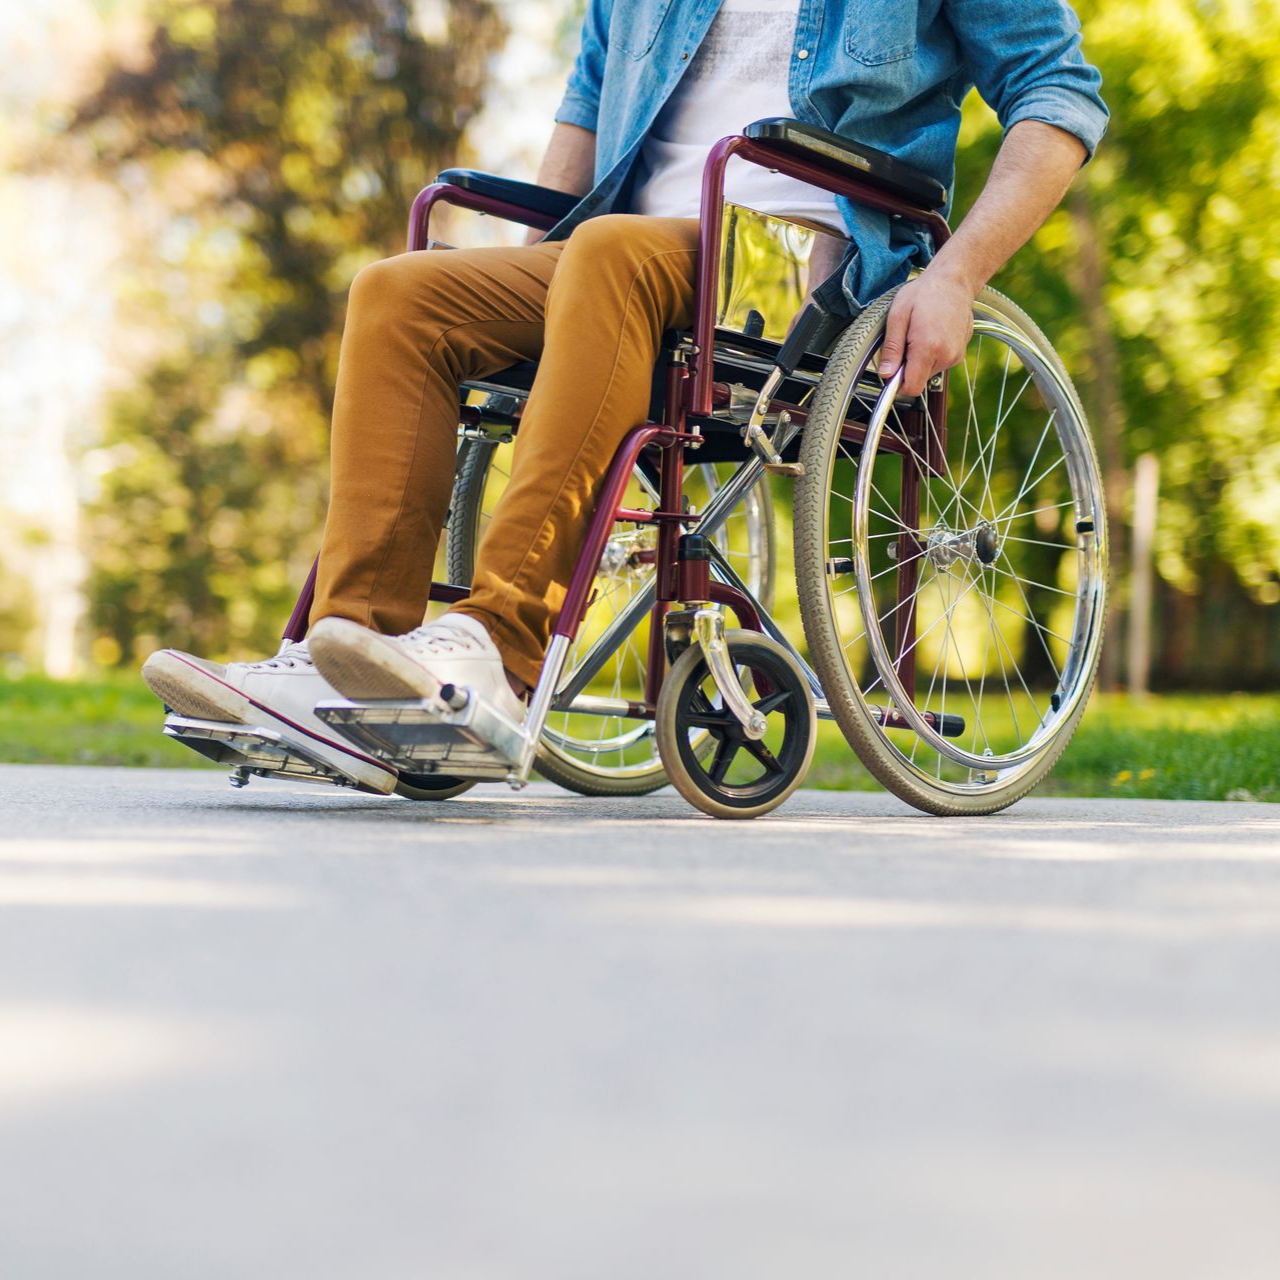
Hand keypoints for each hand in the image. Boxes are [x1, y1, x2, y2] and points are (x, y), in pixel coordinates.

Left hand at [878, 268, 975, 396]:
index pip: (911, 387)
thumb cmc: (925, 293)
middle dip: (908, 367)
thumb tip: (885, 373)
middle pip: (918, 379)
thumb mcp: (898, 316)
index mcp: (928, 348)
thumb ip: (891, 348)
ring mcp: (955, 355)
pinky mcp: (960, 353)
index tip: (890, 373)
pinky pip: (939, 363)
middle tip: (907, 340)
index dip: (897, 385)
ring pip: (928, 372)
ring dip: (920, 359)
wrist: (954, 280)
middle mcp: (945, 356)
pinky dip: (931, 354)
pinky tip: (932, 333)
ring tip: (920, 333)